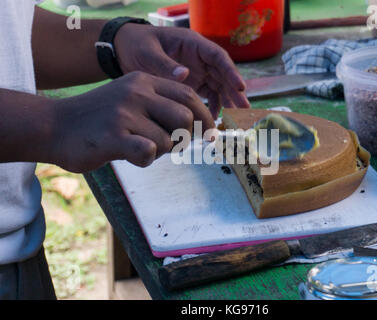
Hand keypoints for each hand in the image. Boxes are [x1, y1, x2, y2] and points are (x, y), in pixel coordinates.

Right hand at [50, 71, 214, 172]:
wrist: (53, 126)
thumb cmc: (99, 119)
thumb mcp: (130, 100)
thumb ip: (161, 107)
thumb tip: (200, 127)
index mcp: (144, 81)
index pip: (189, 96)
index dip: (205, 117)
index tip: (211, 134)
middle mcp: (137, 92)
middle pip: (186, 117)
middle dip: (187, 137)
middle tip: (175, 147)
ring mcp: (125, 113)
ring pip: (169, 140)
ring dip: (161, 151)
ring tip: (139, 148)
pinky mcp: (114, 136)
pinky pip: (149, 152)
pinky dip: (145, 159)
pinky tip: (131, 155)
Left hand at [114, 25, 249, 118]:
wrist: (125, 50)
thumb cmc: (137, 45)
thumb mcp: (148, 53)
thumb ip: (165, 65)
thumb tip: (184, 75)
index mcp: (192, 44)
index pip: (217, 57)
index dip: (230, 72)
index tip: (240, 87)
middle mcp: (199, 58)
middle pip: (223, 74)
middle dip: (235, 91)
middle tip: (245, 109)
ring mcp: (197, 71)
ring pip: (219, 86)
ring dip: (228, 102)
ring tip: (236, 118)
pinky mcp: (192, 83)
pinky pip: (208, 95)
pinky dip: (212, 107)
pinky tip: (213, 119)